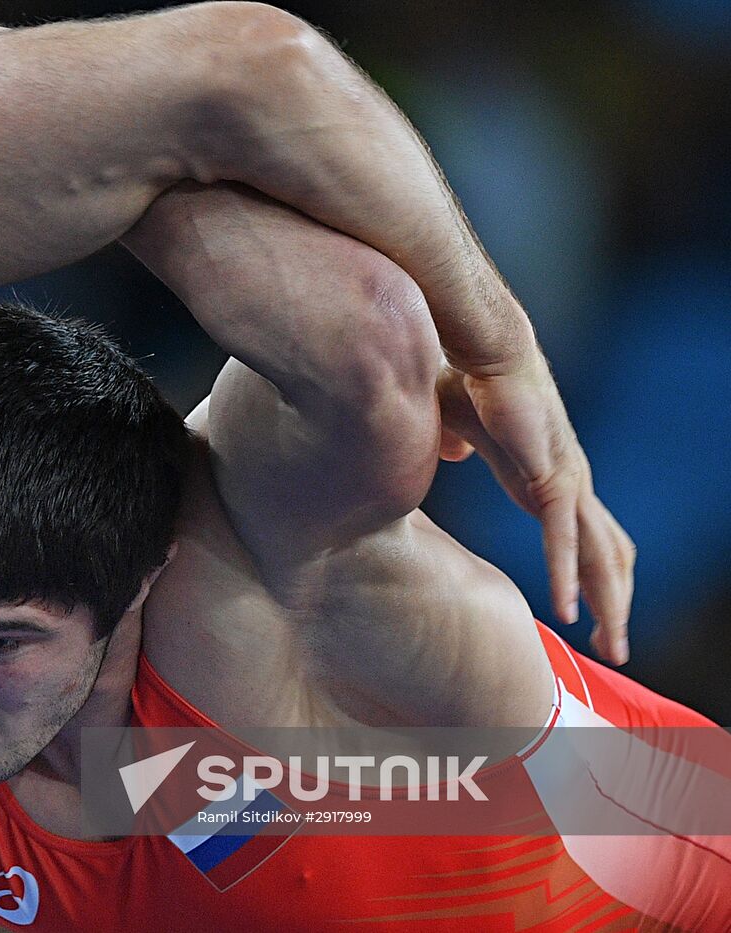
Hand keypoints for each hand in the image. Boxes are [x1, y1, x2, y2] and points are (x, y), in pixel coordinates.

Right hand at [437, 360, 635, 664]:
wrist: (485, 348)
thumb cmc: (471, 380)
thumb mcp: (455, 424)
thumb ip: (455, 444)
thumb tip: (446, 451)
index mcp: (549, 478)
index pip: (586, 537)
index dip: (591, 577)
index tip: (587, 615)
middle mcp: (570, 484)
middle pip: (608, 556)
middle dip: (616, 606)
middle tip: (616, 649)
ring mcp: (566, 481)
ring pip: (599, 557)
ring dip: (608, 605)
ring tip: (609, 645)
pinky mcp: (551, 477)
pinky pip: (562, 541)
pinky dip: (565, 579)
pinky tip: (567, 613)